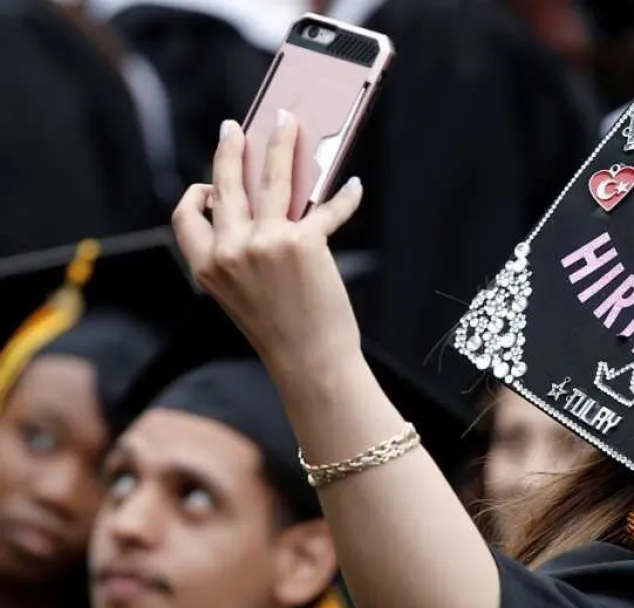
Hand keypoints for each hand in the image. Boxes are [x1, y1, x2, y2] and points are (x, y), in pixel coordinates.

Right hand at [172, 111, 364, 378]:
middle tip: (234, 127)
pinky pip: (324, 207)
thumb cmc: (281, 331)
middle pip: (227, 184)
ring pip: (271, 179)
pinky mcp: (302, 243)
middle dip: (230, 149)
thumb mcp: (242, 293)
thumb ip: (240, 254)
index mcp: (206, 266)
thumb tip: (266, 207)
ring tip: (287, 124)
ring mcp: (264, 243)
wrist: (310, 362)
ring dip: (280, 145)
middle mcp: (229, 250)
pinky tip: (353, 185)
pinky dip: (344, 196)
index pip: (185, 216)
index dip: (197, 195)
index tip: (209, 183)